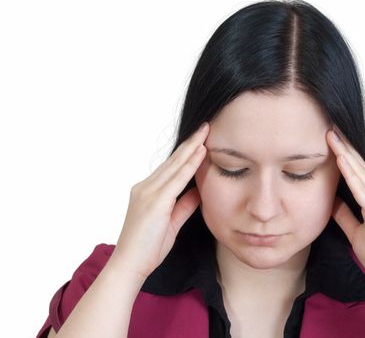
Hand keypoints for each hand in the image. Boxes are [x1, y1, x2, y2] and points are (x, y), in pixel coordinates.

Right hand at [110, 122, 208, 279]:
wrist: (130, 265)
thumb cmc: (148, 248)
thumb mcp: (171, 223)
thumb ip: (184, 205)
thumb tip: (199, 192)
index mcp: (148, 192)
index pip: (171, 168)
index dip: (186, 153)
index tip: (199, 140)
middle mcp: (146, 187)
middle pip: (172, 161)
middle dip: (190, 143)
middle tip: (205, 127)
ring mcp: (149, 193)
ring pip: (175, 165)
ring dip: (192, 147)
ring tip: (206, 132)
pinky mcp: (155, 201)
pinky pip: (177, 178)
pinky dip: (190, 164)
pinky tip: (201, 152)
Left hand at [326, 125, 364, 289]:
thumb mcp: (356, 231)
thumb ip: (345, 215)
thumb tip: (331, 201)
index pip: (357, 173)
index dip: (344, 156)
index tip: (330, 141)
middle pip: (358, 166)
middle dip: (343, 147)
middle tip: (329, 128)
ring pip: (359, 172)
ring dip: (344, 153)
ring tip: (331, 135)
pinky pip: (361, 188)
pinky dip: (350, 172)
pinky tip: (341, 159)